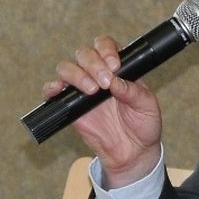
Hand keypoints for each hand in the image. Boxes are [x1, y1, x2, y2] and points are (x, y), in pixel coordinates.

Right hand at [43, 36, 162, 184]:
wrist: (133, 152)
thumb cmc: (143, 124)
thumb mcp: (147, 106)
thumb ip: (133, 92)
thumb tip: (116, 81)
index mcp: (119, 69)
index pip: (106, 46)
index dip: (107, 50)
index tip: (114, 65)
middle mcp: (98, 74)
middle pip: (85, 54)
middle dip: (93, 64)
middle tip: (105, 82)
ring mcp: (82, 88)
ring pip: (67, 68)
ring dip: (76, 75)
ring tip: (92, 91)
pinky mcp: (69, 105)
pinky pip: (53, 91)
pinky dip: (51, 87)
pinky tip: (58, 90)